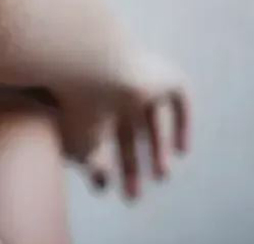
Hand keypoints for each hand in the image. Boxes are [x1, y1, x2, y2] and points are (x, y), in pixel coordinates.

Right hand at [58, 50, 190, 200]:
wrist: (86, 63)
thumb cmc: (71, 106)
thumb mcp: (78, 142)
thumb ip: (90, 165)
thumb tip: (103, 184)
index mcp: (83, 100)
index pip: (95, 135)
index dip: (100, 163)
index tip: (104, 185)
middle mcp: (109, 88)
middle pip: (123, 129)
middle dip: (129, 162)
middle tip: (133, 192)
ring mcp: (135, 78)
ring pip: (150, 117)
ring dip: (156, 148)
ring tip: (162, 176)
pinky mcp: (162, 74)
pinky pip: (178, 101)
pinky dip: (181, 125)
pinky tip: (182, 151)